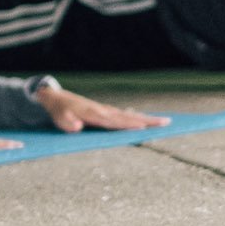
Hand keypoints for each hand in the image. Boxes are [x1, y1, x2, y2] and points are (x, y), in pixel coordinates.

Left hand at [34, 84, 168, 133]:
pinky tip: (145, 120)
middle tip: (167, 122)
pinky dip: (138, 117)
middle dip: (149, 120)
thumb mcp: (59, 119)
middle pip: (130, 117)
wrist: (57, 98)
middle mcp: (105, 111)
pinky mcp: (107, 112)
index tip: (144, 127)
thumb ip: (67, 124)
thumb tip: (77, 127)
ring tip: (165, 121)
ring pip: (131, 115)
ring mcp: (107, 110)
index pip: (116, 121)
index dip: (130, 124)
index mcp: (95, 114)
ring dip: (148, 118)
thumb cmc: (59, 111)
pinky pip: (126, 115)